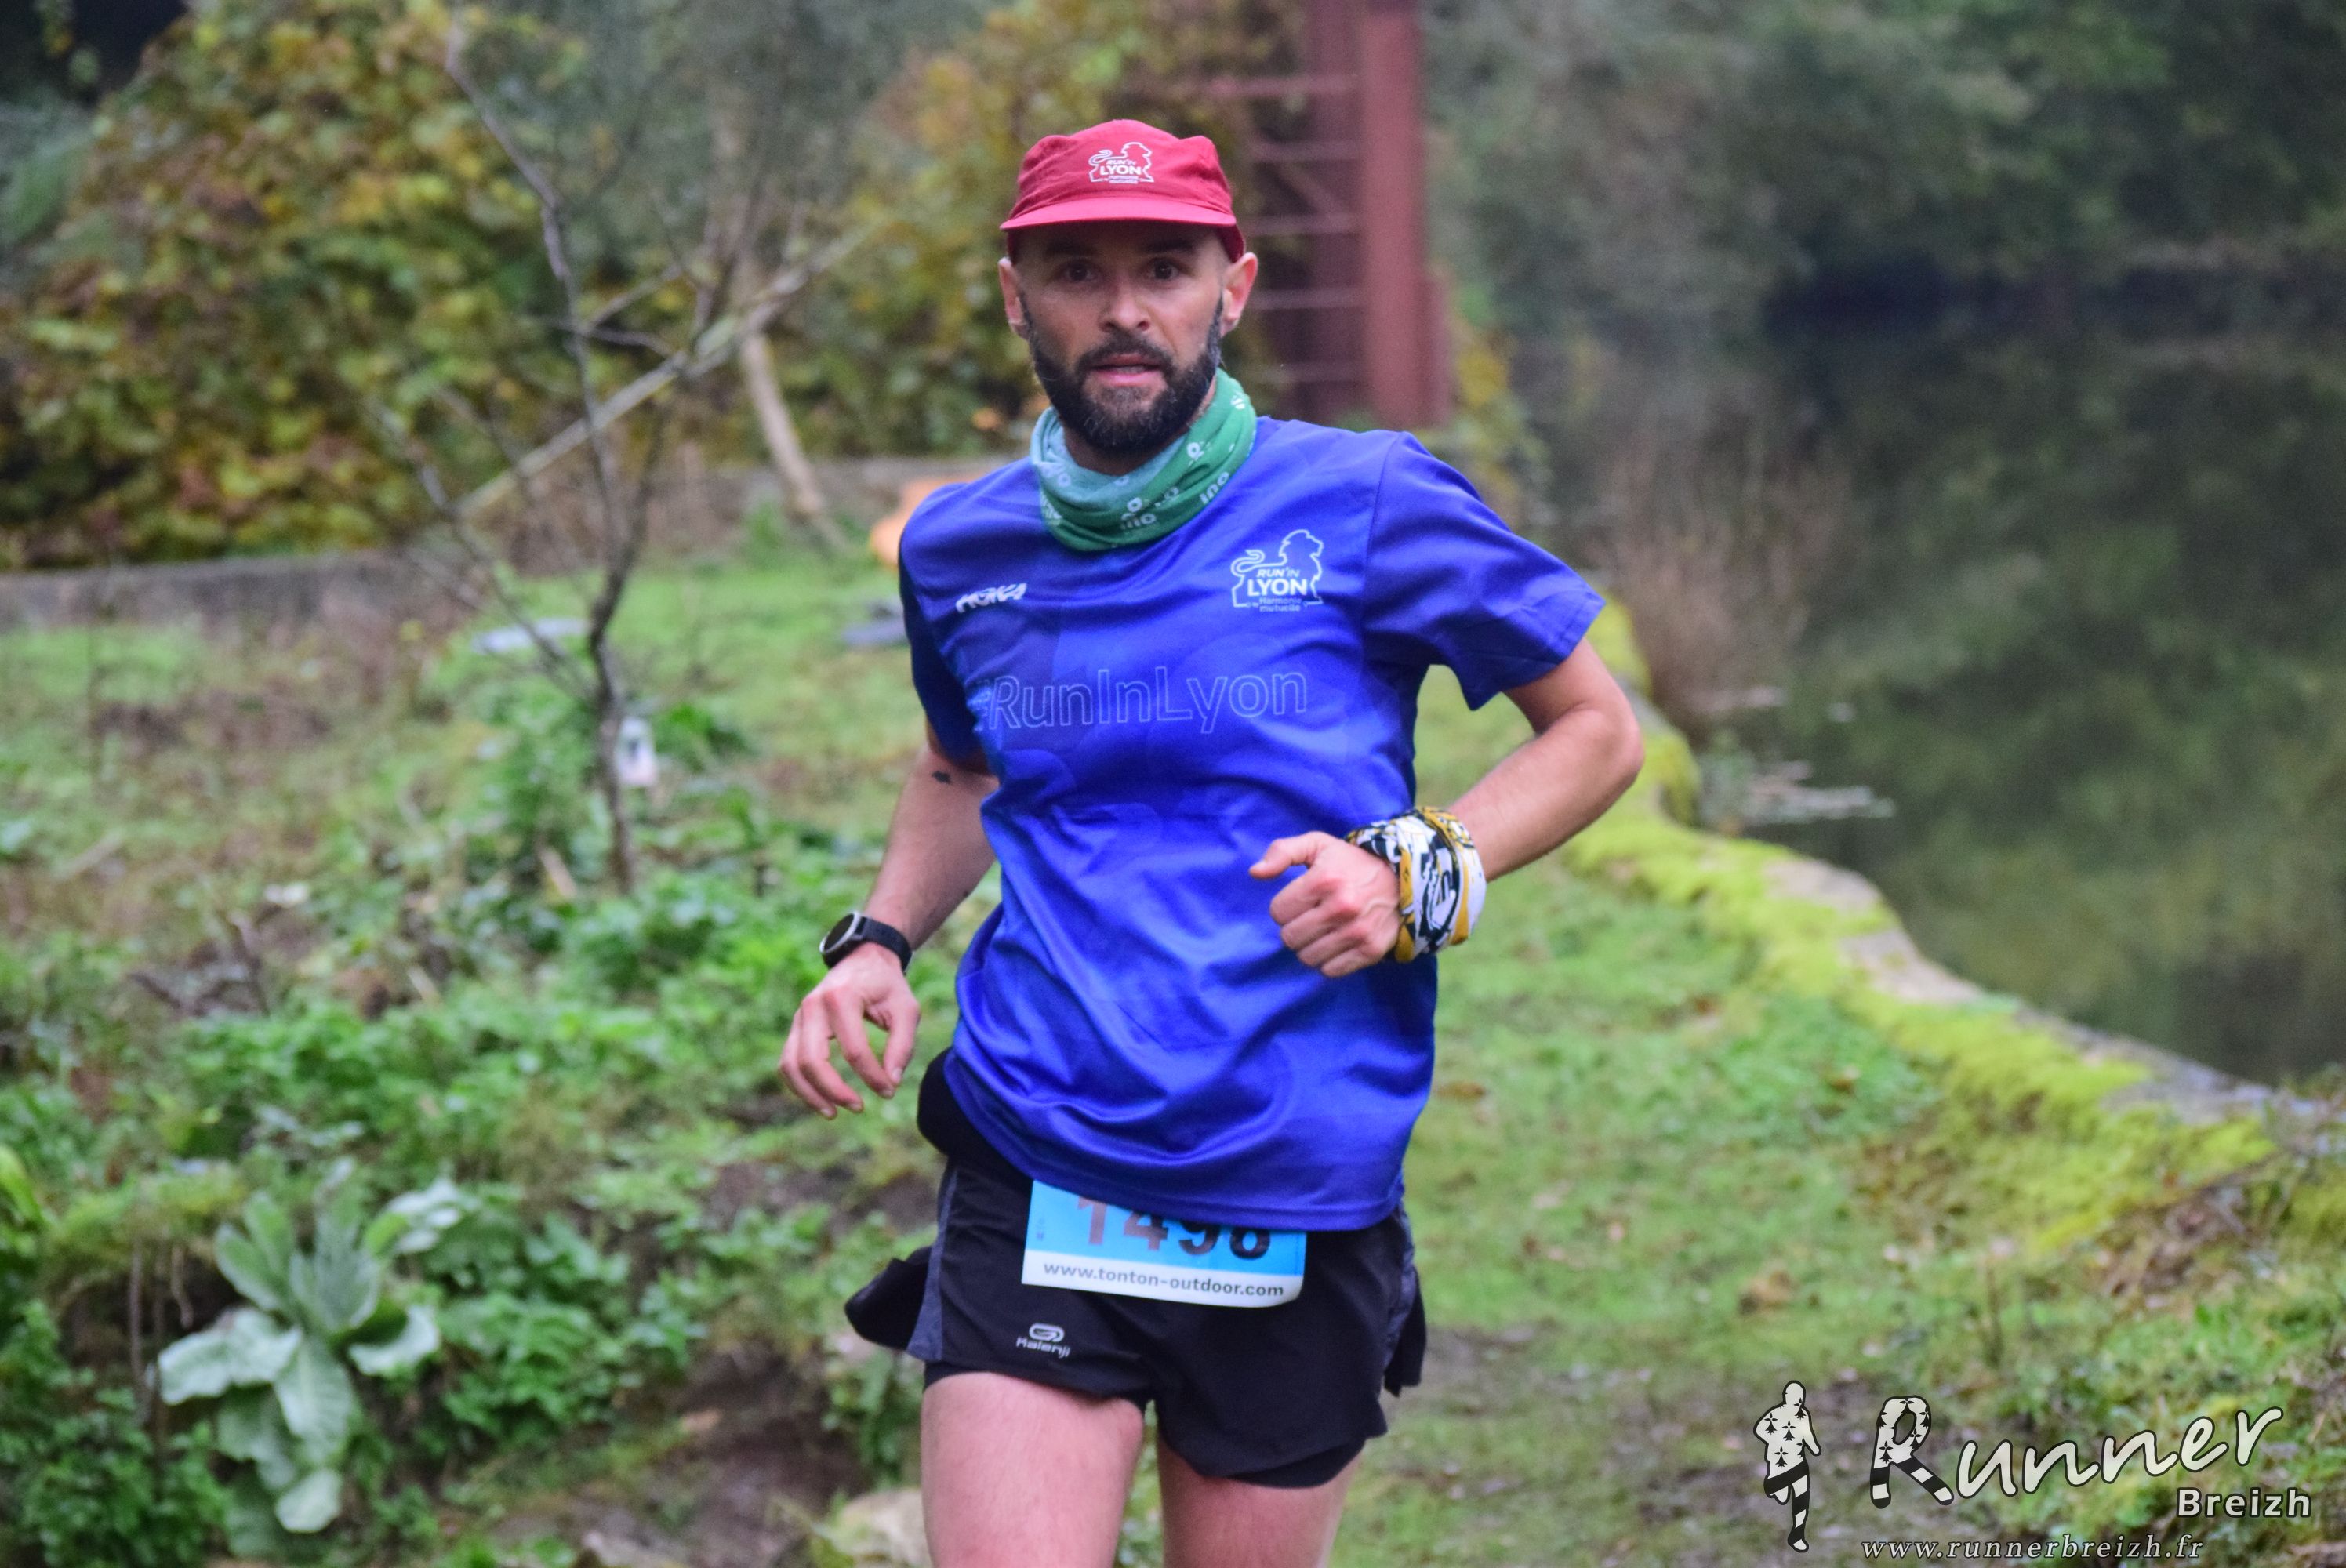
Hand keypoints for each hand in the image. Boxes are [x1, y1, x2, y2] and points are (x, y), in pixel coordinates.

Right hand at [779, 944, 918, 1117]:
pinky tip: (821, 1100)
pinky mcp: (796, 1027)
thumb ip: (902, 1045)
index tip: (889, 1091)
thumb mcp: (906, 1009)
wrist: (864, 958)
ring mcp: (800, 1016)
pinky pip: (788, 1062)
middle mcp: (813, 1006)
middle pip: (812, 1060)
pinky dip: (800, 1085)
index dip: (872, 1077)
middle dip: (834, 1090)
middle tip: (858, 1107)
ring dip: (810, 1094)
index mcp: (842, 998)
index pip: (854, 1050)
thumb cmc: (887, 986)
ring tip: (833, 1113)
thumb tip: (891, 1082)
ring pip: (791, 1065)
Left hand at [1249, 832, 1401, 977]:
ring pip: (1307, 958)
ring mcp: (1358, 931)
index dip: (1284, 907)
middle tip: (1310, 918)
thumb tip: (1255, 873)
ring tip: (1322, 932)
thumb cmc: (1351, 863)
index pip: (1278, 912)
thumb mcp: (1318, 845)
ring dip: (1309, 947)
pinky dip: (1328, 961)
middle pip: (1290, 938)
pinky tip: (1336, 944)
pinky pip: (1330, 971)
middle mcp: (1341, 907)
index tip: (1300, 901)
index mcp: (1324, 880)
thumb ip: (1282, 852)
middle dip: (1294, 928)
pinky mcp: (1370, 950)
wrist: (1403, 880)